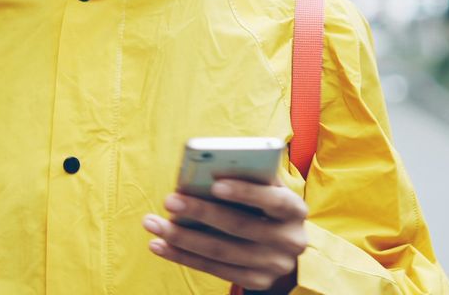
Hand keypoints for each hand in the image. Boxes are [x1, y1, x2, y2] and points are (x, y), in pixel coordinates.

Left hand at [143, 178, 307, 292]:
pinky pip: (213, 269)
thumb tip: (207, 168)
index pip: (274, 200)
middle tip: (170, 200)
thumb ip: (250, 178)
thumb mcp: (269, 190)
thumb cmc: (268, 207)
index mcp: (295, 210)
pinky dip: (183, 256)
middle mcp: (289, 241)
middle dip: (201, 212)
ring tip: (153, 223)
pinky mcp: (255, 281)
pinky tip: (159, 244)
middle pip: (240, 226)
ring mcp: (271, 265)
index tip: (214, 183)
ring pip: (220, 251)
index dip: (245, 192)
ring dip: (182, 238)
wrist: (285, 248)